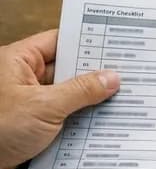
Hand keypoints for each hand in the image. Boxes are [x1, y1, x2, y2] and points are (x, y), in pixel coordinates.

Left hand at [0, 30, 119, 168]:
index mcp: (17, 61)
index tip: (115, 47)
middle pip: (66, 69)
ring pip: (66, 95)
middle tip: (126, 76)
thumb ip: (80, 90)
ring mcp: (27, 103)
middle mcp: (21, 78)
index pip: (59, 42)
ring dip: (88, 101)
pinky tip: (102, 123)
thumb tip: (111, 78)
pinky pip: (61, 117)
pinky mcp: (31, 125)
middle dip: (94, 75)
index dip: (87, 43)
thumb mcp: (44, 106)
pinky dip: (79, 120)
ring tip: (121, 99)